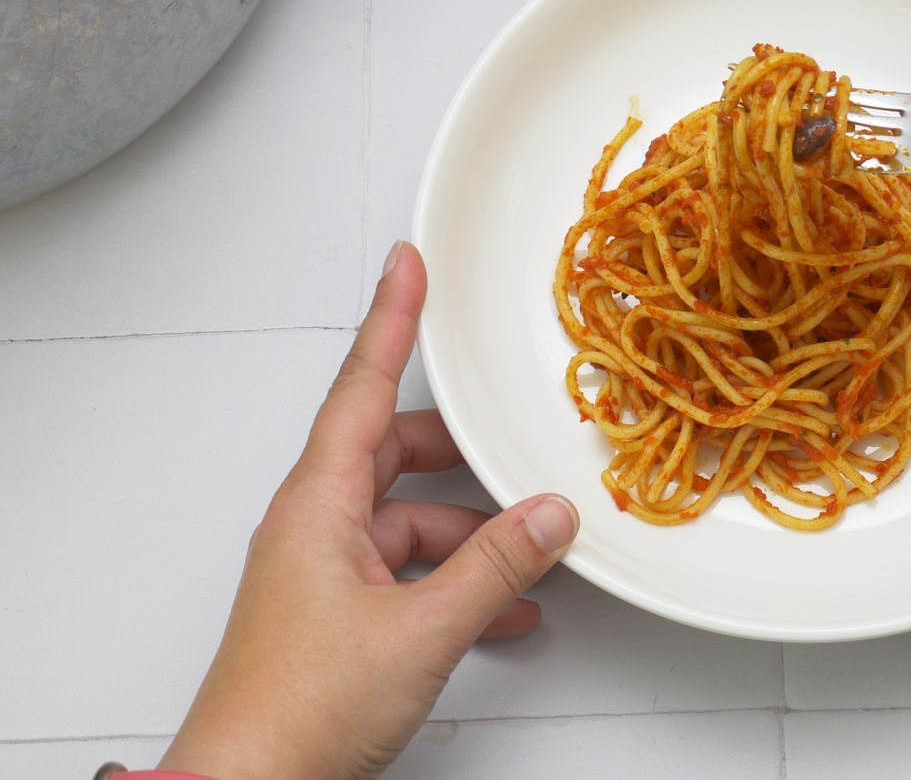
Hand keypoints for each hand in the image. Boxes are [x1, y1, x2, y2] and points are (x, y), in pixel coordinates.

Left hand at [158, 242, 578, 778]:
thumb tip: (550, 516)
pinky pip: (407, 571)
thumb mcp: (419, 631)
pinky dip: (456, 580)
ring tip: (531, 555)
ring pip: (410, 520)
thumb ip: (495, 567)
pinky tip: (504, 611)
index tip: (407, 264)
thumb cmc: (298, 709)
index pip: (362, 388)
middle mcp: (317, 527)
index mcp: (319, 505)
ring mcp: (325, 573)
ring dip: (471, 535)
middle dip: (461, 455)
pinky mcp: (337, 617)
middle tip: (511, 444)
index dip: (390, 320)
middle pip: (396, 454)